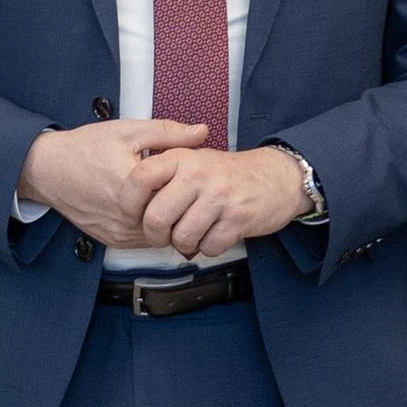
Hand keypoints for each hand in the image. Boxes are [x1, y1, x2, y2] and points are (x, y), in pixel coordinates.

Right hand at [18, 119, 199, 249]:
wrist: (46, 170)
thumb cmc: (84, 148)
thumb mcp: (128, 132)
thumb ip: (168, 133)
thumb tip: (203, 132)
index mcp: (133, 189)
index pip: (181, 196)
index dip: (190, 185)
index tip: (191, 174)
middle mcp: (125, 218)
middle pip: (173, 219)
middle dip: (180, 204)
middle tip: (181, 187)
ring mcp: (118, 234)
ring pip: (160, 235)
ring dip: (166, 219)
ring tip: (164, 196)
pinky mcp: (112, 241)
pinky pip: (143, 241)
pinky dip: (150, 227)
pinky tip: (147, 207)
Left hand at [138, 144, 313, 256]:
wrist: (278, 177)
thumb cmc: (228, 174)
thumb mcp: (194, 158)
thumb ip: (165, 172)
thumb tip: (133, 198)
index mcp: (181, 158)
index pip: (139, 179)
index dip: (128, 202)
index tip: (132, 214)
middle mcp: (198, 175)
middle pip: (156, 217)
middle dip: (155, 235)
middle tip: (162, 235)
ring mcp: (219, 197)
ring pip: (182, 237)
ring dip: (184, 243)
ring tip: (193, 233)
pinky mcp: (238, 219)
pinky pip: (208, 247)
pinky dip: (208, 248)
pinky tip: (213, 235)